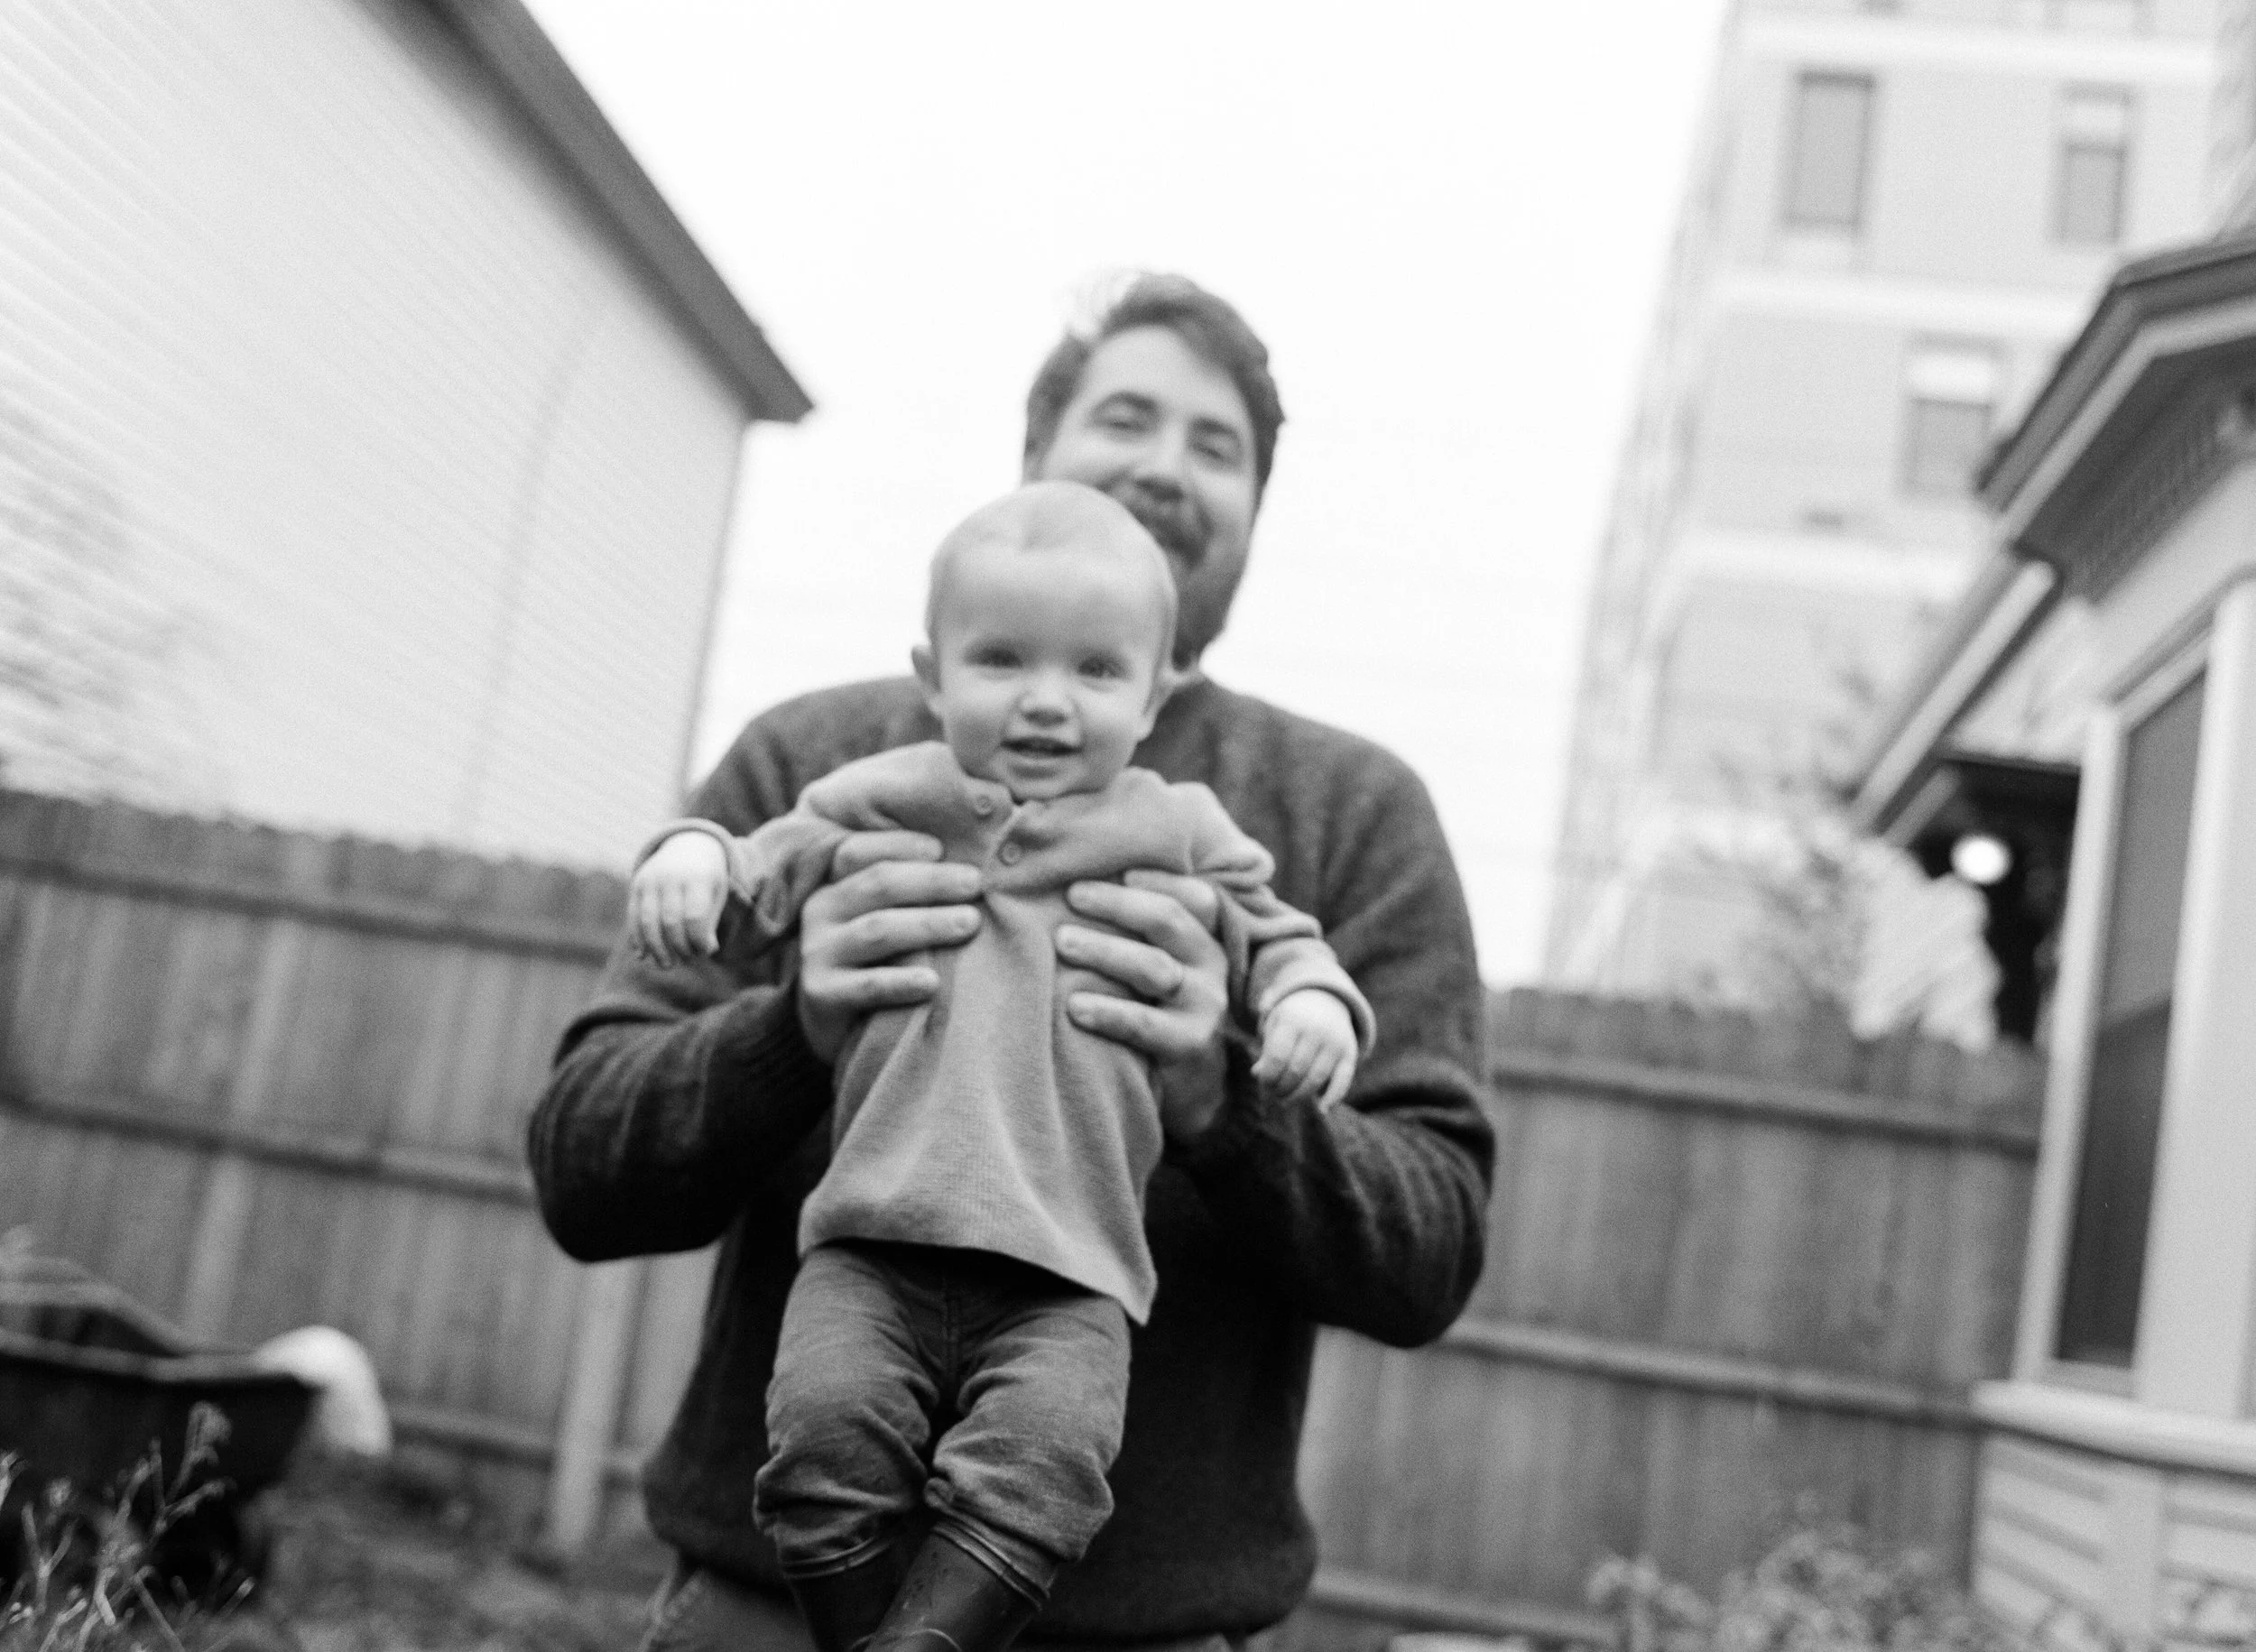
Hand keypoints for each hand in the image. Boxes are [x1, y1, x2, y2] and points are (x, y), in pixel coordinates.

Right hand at [630, 833, 730, 966]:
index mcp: (697, 878)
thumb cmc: (707, 879)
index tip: (705, 951)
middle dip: (678, 947)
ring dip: (656, 948)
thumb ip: (710, 921)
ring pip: (648, 921)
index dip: (698, 940)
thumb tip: (706, 950)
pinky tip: (643, 955)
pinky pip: (633, 917)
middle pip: (670, 921)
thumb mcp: (717, 894)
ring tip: (666, 965)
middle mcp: (671, 877)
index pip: (694, 916)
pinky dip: (637, 939)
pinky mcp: (636, 886)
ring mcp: (650, 881)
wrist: (688, 846)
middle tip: (686, 960)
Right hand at [797, 831, 982, 1062]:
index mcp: (834, 884)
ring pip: (878, 930)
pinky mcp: (822, 995)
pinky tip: (933, 982)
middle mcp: (820, 912)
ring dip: (928, 924)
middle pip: (878, 884)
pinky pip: (868, 986)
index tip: (941, 848)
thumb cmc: (877, 960)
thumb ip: (909, 891)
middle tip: (975, 884)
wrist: (838, 1028)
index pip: (857, 852)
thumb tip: (969, 868)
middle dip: (931, 881)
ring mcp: (817, 954)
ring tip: (970, 923)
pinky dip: (902, 981)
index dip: (897, 844)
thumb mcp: (882, 917)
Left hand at [1057, 870, 1231, 1144]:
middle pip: (1168, 920)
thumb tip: (1071, 884)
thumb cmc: (1155, 1008)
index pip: (1192, 896)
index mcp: (1203, 937)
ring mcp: (1204, 1005)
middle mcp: (1210, 965)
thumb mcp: (1156, 962)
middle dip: (1117, 904)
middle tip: (1071, 896)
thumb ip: (1135, 929)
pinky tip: (1074, 1006)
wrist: (1189, 1084)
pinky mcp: (1189, 1044)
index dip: (1156, 878)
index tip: (1113, 871)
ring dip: (1105, 950)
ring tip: (1061, 942)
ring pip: (1154, 967)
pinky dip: (1109, 1012)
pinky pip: (1145, 1024)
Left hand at [1253, 989, 1357, 1111]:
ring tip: (1286, 1100)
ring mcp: (1335, 1042)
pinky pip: (1343, 1080)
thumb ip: (1267, 1050)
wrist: (1324, 1000)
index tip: (1264, 1082)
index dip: (1269, 1076)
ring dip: (1299, 1096)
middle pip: (1296, 1070)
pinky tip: (1322, 1110)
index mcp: (1293, 1019)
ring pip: (1316, 1079)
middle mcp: (1317, 1029)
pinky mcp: (1350, 1053)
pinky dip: (1333, 1097)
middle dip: (1282, 1087)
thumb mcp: (1275, 1026)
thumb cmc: (1292, 1019)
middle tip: (1274, 1093)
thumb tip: (1257, 1074)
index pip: (1278, 1057)